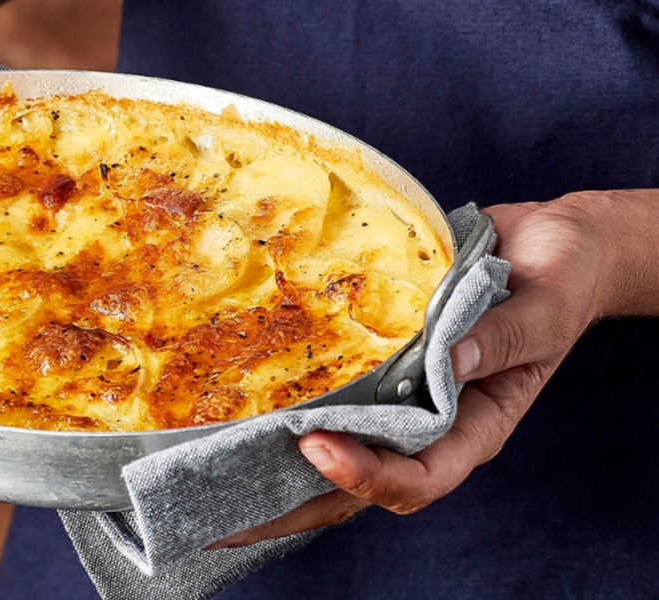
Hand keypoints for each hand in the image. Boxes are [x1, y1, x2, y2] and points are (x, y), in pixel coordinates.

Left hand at [209, 191, 643, 547]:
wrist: (547, 241)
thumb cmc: (560, 276)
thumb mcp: (545, 307)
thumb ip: (502, 337)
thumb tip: (448, 358)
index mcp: (477, 425)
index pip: (420, 478)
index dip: (368, 475)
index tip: (315, 445)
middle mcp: (431, 419)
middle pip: (361, 483)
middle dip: (296, 501)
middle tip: (228, 506)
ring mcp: (400, 392)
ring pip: (338, 445)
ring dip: (280, 463)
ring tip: (216, 470)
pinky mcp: (380, 358)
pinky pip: (336, 390)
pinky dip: (296, 400)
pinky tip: (245, 400)